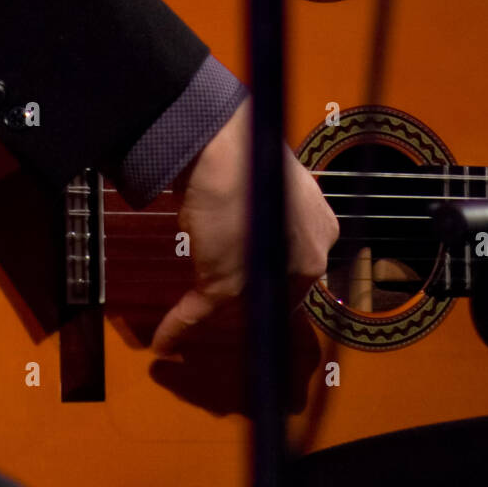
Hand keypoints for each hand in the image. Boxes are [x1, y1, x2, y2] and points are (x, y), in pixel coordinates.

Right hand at [150, 95, 338, 355]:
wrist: (226, 146)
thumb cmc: (252, 154)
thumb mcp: (277, 182)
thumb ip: (278, 210)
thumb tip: (256, 219)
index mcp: (323, 230)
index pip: (302, 265)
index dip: (277, 270)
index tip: (257, 271)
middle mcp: (307, 257)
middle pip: (277, 286)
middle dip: (250, 292)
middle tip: (226, 291)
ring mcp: (269, 274)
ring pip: (241, 301)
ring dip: (216, 308)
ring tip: (194, 315)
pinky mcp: (227, 285)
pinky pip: (200, 312)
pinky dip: (178, 326)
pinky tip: (165, 339)